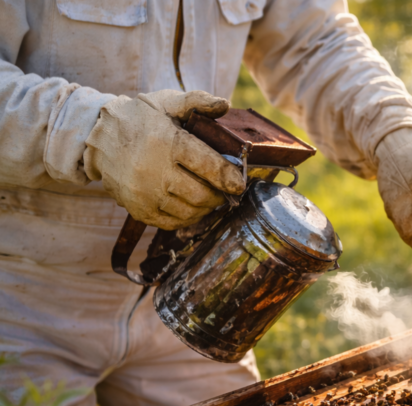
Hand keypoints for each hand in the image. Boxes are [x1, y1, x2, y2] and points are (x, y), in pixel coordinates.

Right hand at [83, 90, 245, 229]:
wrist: (96, 137)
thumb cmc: (139, 119)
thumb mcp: (166, 102)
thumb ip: (197, 101)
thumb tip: (225, 105)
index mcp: (166, 142)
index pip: (209, 166)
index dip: (230, 178)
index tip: (239, 183)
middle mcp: (153, 170)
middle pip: (202, 194)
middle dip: (219, 195)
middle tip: (225, 190)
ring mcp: (144, 193)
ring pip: (189, 211)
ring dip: (205, 207)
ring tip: (209, 196)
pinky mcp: (138, 209)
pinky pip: (173, 223)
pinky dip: (188, 217)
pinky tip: (192, 205)